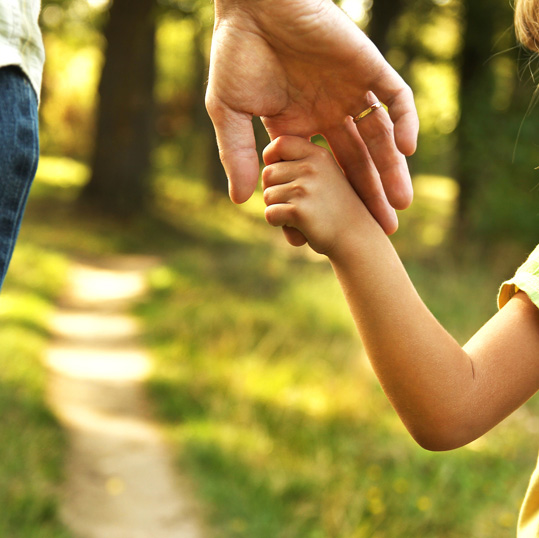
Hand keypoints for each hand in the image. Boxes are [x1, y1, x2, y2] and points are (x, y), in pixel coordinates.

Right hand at [205, 0, 418, 233]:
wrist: (253, 2)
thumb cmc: (235, 53)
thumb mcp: (229, 112)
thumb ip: (238, 154)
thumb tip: (240, 200)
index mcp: (298, 126)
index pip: (321, 172)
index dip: (328, 201)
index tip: (329, 230)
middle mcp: (328, 112)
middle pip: (356, 161)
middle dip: (368, 194)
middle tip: (382, 229)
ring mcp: (350, 91)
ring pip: (379, 137)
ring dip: (391, 169)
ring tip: (399, 205)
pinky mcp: (367, 66)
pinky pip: (394, 97)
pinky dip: (404, 121)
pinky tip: (408, 149)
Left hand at [262, 136, 369, 255]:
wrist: (356, 238)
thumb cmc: (334, 208)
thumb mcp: (324, 176)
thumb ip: (300, 164)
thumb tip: (267, 165)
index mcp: (318, 154)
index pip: (280, 143)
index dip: (271, 159)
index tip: (279, 175)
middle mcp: (312, 167)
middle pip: (267, 173)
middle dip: (273, 191)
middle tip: (294, 204)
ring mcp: (305, 188)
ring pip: (267, 195)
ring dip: (277, 209)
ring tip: (300, 216)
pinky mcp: (299, 210)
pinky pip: (270, 214)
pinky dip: (278, 223)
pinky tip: (297, 226)